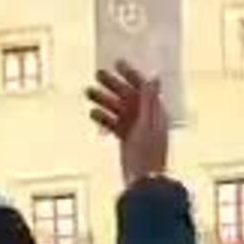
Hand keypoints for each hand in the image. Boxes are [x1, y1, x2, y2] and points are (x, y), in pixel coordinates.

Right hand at [86, 61, 169, 185]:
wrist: (143, 179)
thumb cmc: (148, 152)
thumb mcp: (148, 122)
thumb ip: (149, 99)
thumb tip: (154, 78)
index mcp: (155, 111)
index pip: (143, 87)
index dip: (131, 74)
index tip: (117, 63)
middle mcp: (146, 117)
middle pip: (128, 95)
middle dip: (113, 84)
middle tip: (97, 74)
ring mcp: (135, 128)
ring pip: (118, 108)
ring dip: (103, 99)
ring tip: (88, 92)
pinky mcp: (126, 139)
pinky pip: (114, 123)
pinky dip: (104, 118)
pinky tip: (92, 113)